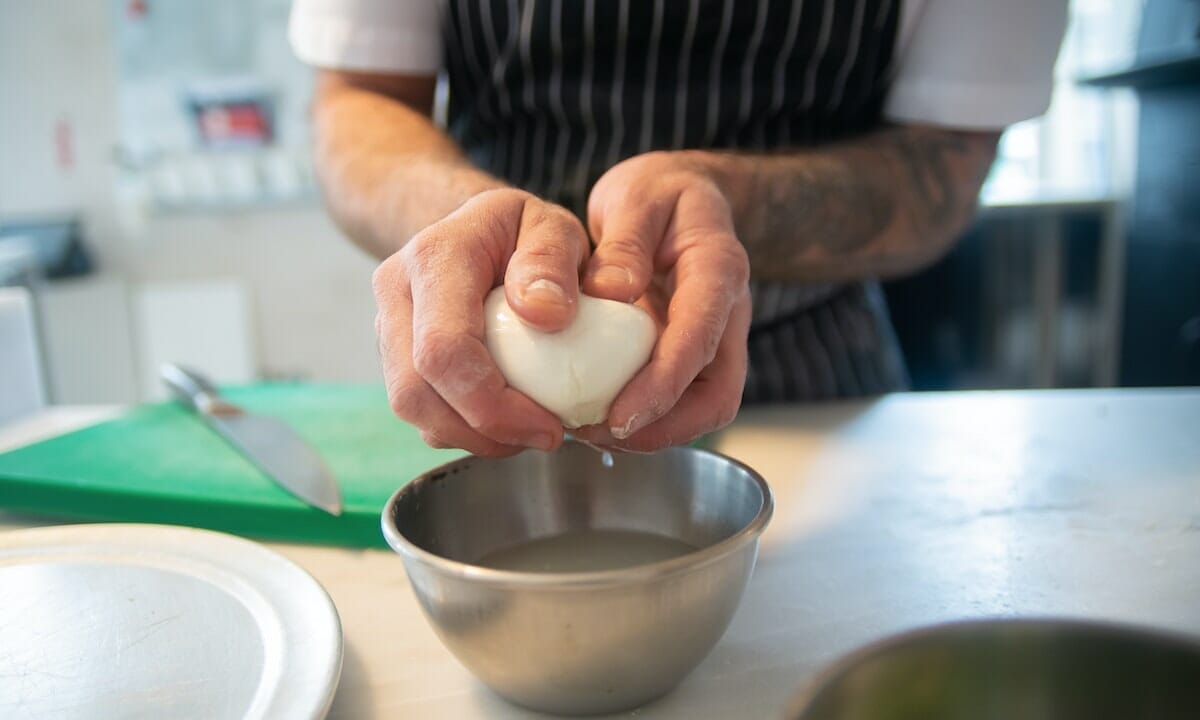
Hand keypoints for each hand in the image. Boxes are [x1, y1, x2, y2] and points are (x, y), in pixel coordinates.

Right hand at [373, 188, 590, 455]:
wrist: (480, 228)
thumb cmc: (521, 231)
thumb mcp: (554, 227)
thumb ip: (553, 260)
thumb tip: (545, 314)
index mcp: (435, 257)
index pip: (443, 348)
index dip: (492, 404)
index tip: (549, 425)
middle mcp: (397, 291)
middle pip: (416, 392)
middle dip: (482, 432)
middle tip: (545, 436)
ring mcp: (389, 326)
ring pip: (413, 409)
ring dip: (473, 437)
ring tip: (528, 429)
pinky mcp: (396, 355)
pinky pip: (420, 411)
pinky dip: (463, 430)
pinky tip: (506, 418)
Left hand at [575, 151, 751, 451]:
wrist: (683, 196)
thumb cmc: (660, 194)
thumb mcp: (638, 197)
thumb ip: (626, 242)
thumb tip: (611, 293)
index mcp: (719, 269)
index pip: (701, 337)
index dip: (664, 383)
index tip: (621, 416)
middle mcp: (726, 313)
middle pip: (716, 395)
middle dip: (664, 427)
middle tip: (600, 435)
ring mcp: (713, 339)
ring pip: (702, 408)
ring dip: (653, 432)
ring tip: (592, 432)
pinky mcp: (692, 355)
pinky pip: (679, 401)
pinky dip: (644, 418)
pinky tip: (596, 416)